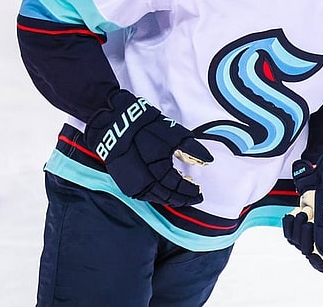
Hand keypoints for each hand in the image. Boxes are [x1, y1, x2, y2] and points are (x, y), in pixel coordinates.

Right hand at [84, 90, 212, 205]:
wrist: (114, 124)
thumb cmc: (144, 126)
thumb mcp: (174, 133)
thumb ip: (192, 149)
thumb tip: (208, 160)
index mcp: (159, 171)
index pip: (179, 188)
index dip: (190, 191)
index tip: (200, 191)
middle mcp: (145, 182)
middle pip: (169, 197)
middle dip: (183, 199)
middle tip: (195, 197)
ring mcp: (133, 185)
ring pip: (156, 198)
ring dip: (171, 198)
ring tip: (182, 196)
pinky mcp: (125, 183)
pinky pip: (145, 195)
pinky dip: (158, 196)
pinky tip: (164, 192)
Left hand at [282, 152, 322, 271]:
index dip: (321, 262)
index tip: (312, 255)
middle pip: (312, 253)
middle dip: (305, 241)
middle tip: (307, 222)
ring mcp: (315, 225)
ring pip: (300, 242)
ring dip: (297, 231)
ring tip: (303, 212)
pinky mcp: (304, 217)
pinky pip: (291, 231)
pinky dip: (289, 225)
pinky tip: (291, 215)